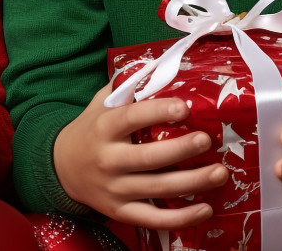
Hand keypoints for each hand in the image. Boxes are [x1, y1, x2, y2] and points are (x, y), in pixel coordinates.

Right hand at [54, 83, 228, 229]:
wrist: (62, 167)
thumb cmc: (91, 129)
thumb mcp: (101, 103)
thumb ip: (127, 86)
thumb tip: (162, 64)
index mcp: (104, 128)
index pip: (132, 118)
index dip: (158, 112)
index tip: (184, 108)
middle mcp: (108, 159)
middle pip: (149, 157)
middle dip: (181, 149)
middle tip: (207, 141)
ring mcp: (114, 188)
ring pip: (157, 189)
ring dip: (192, 183)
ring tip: (219, 173)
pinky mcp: (120, 211)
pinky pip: (153, 219)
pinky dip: (181, 218)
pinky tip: (204, 208)